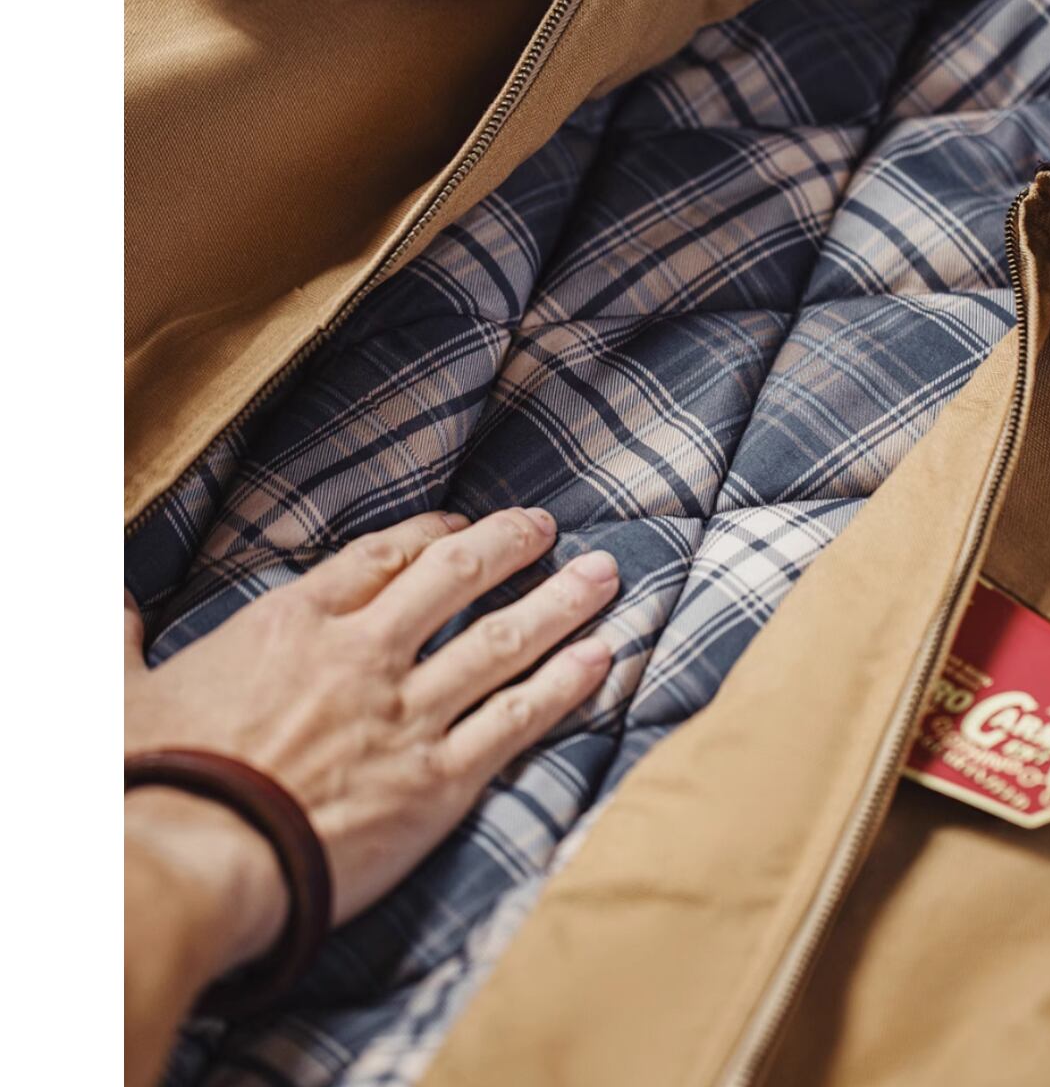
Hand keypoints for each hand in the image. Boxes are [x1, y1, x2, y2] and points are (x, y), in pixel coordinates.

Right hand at [124, 507, 618, 981]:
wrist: (191, 859)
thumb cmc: (153, 778)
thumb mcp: (120, 689)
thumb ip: (121, 635)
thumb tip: (108, 597)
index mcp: (296, 624)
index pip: (382, 558)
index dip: (432, 535)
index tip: (462, 527)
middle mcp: (365, 656)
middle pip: (456, 580)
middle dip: (509, 546)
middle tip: (549, 529)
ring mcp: (407, 715)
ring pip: (501, 643)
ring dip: (558, 605)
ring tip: (603, 576)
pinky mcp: (437, 780)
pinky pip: (515, 721)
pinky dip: (563, 688)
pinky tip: (601, 660)